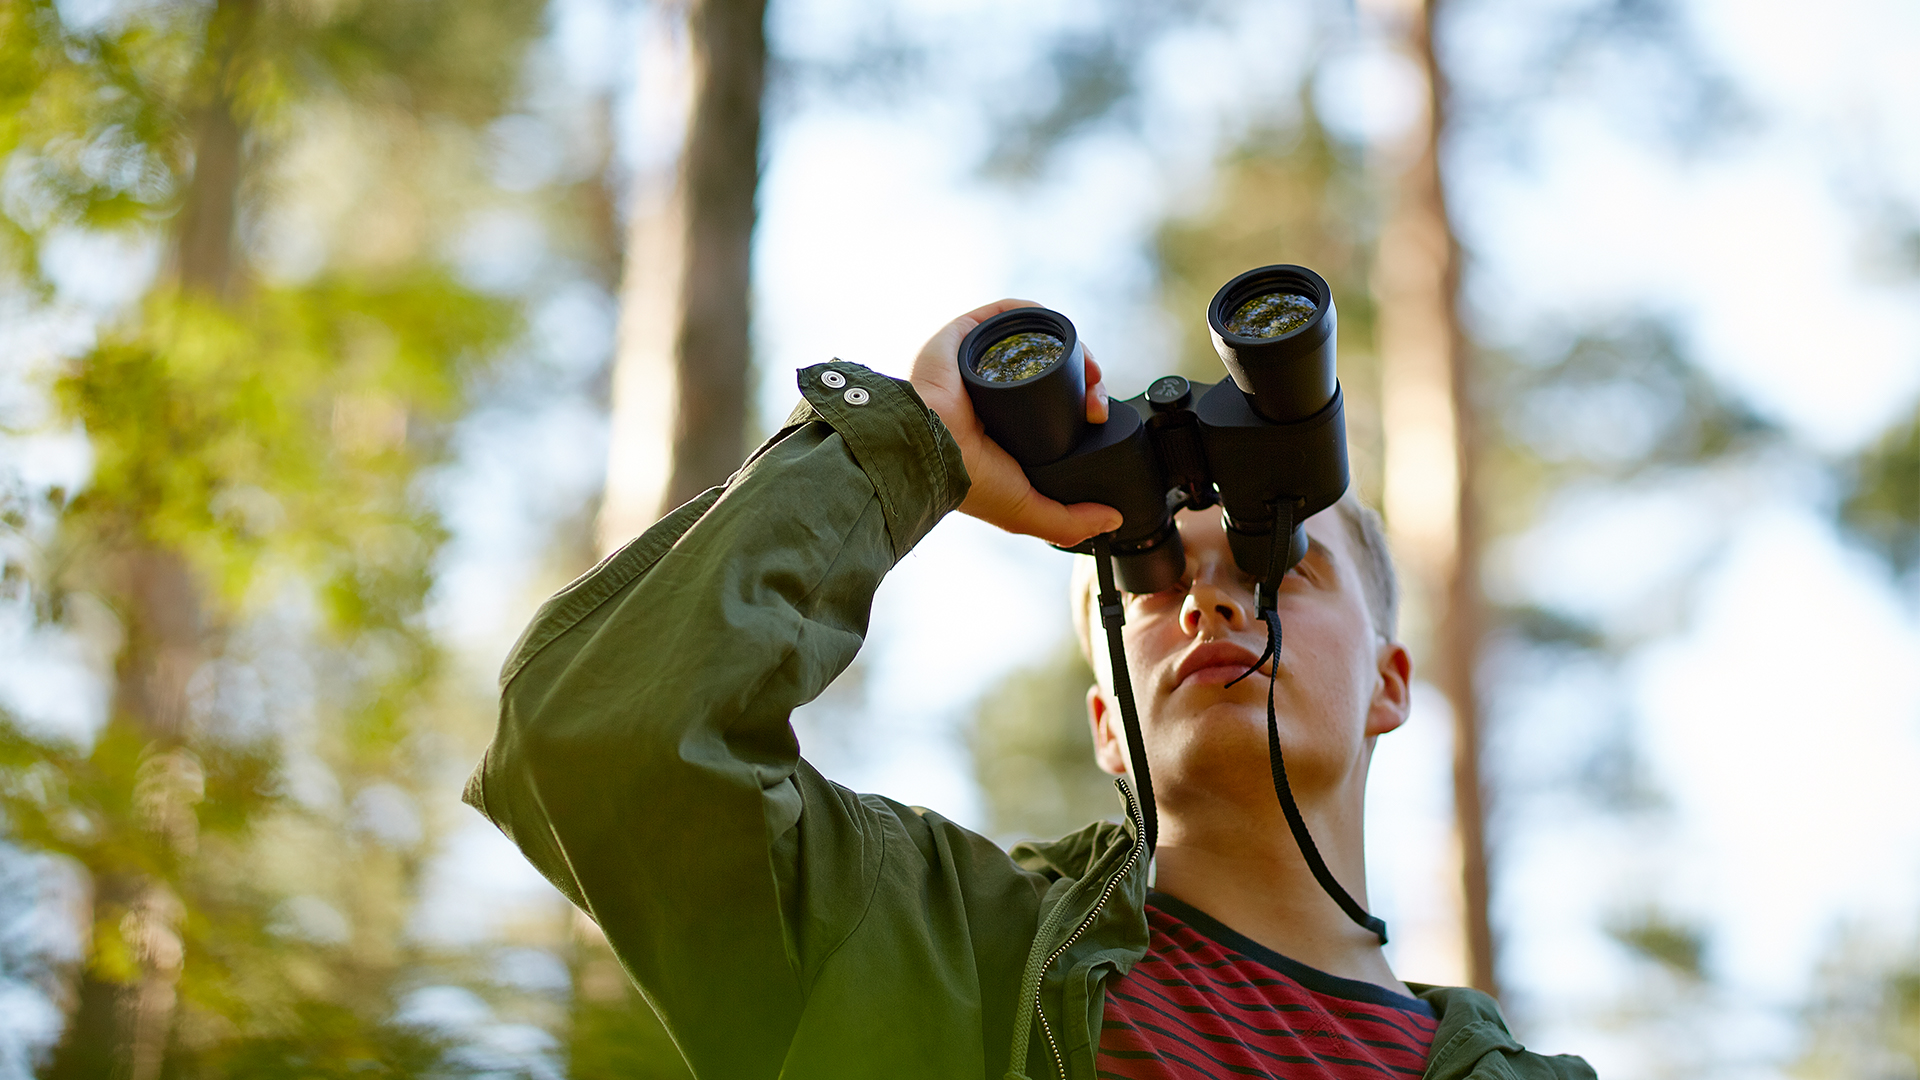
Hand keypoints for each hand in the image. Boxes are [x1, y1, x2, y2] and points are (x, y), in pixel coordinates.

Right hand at [909, 299, 1123, 546]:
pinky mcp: (967, 334)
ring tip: (1089, 371)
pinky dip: (1039, 316)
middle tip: (1096, 401)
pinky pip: (1009, 313)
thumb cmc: (968, 482)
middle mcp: (992, 390)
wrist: (931, 450)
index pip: (1053, 403)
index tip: (1098, 416)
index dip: (1084, 404)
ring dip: (1073, 348)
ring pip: (1037, 343)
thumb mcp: (1026, 511)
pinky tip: (1063, 336)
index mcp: (1003, 424)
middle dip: (1086, 379)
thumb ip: (1068, 522)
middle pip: (1052, 370)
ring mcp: (979, 360)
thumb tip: (1113, 520)